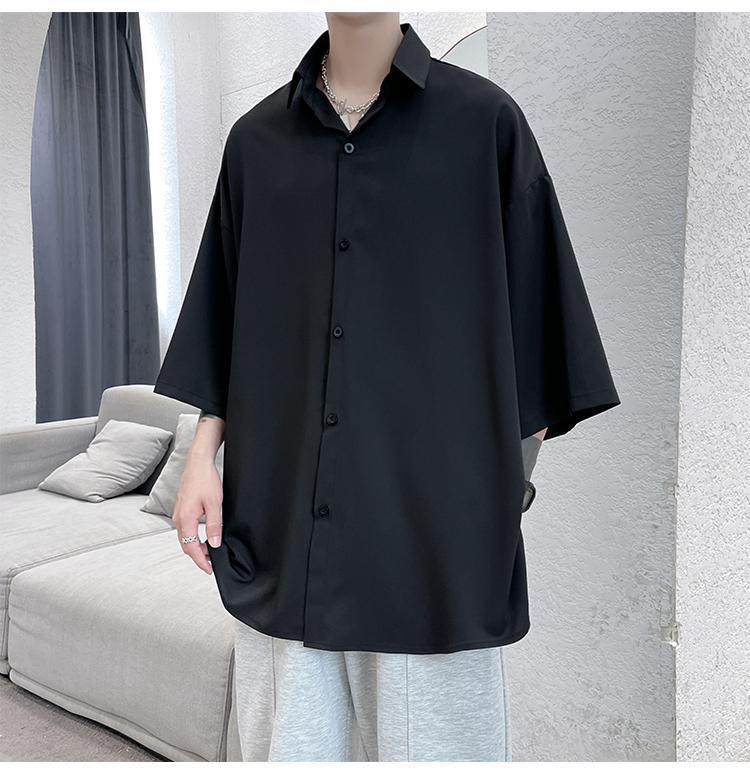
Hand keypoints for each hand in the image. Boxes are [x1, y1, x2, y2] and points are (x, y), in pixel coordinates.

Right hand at [172, 452, 222, 573]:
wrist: (198, 462)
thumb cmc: (206, 480)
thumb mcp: (214, 504)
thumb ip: (213, 526)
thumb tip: (214, 544)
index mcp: (185, 519)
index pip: (191, 548)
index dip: (200, 561)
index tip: (210, 570)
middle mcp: (178, 518)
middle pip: (186, 545)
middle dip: (198, 556)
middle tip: (212, 563)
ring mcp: (178, 513)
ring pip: (185, 537)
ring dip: (196, 547)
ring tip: (210, 551)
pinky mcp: (181, 508)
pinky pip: (185, 529)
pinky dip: (193, 537)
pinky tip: (204, 536)